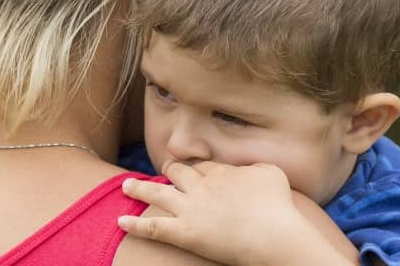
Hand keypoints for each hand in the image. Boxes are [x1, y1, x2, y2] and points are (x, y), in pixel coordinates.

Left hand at [119, 161, 352, 265]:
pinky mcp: (184, 233)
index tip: (194, 168)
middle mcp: (201, 186)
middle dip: (169, 169)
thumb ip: (256, 165)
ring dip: (139, 188)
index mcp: (222, 172)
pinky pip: (153, 227)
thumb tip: (249, 168)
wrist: (271, 233)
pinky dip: (135, 224)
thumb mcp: (271, 172)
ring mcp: (190, 209)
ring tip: (126, 185)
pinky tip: (121, 221)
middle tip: (164, 169)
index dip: (197, 167)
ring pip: (158, 193)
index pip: (203, 166)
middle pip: (178, 172)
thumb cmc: (278, 205)